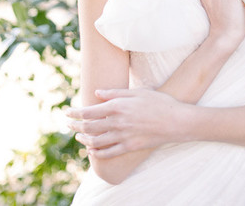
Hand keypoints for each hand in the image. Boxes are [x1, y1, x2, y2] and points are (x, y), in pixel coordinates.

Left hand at [66, 88, 184, 157]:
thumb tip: (96, 93)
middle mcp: (117, 123)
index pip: (89, 112)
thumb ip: (115, 93)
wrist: (176, 121)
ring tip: (78, 137)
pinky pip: (109, 153)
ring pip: (96, 142)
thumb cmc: (159, 102)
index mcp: (117, 106)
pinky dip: (97, 153)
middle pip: (89, 128)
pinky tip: (92, 151)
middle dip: (75, 126)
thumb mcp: (137, 92)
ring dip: (84, 140)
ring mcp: (123, 137)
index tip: (68, 112)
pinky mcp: (130, 147)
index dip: (75, 113)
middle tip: (68, 124)